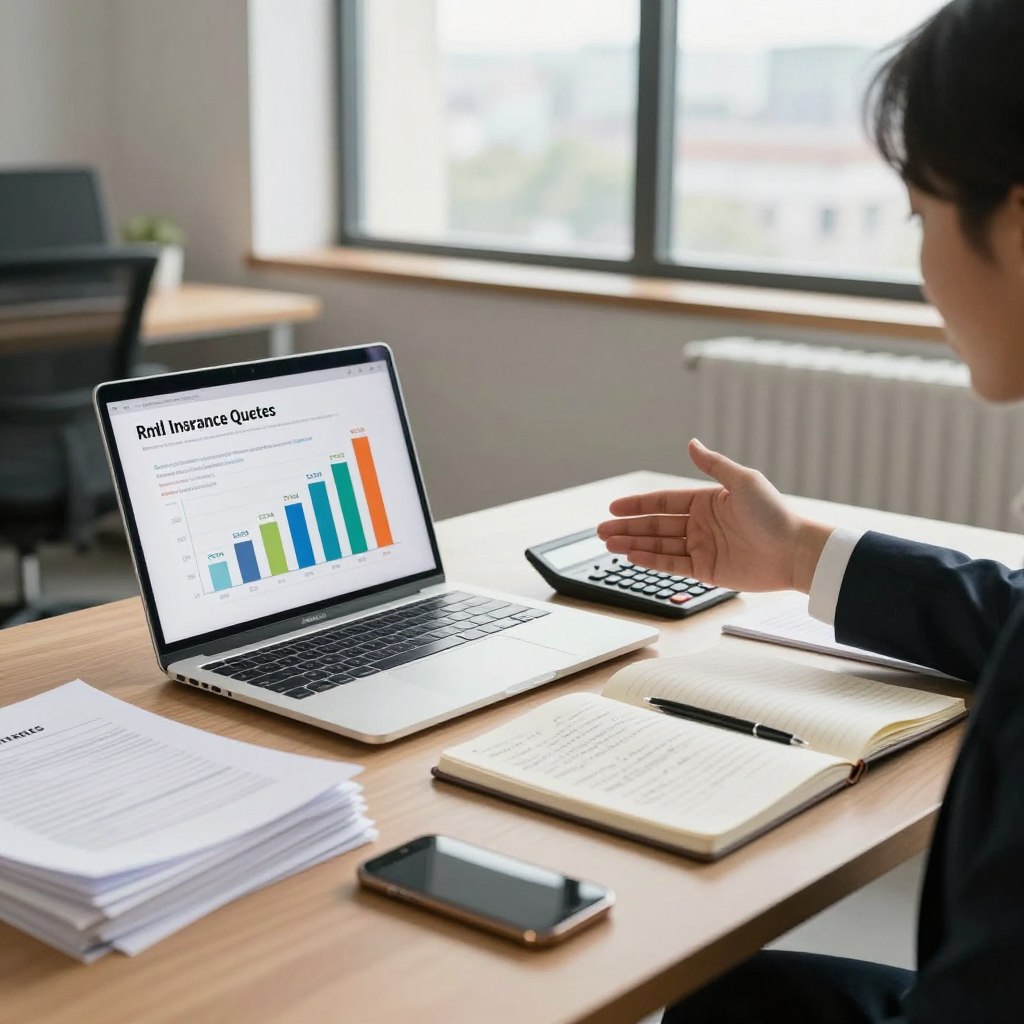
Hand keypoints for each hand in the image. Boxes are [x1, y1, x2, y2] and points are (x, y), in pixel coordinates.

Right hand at [596, 439, 833, 592]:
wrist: (795, 551)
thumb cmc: (775, 514)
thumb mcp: (743, 481)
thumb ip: (713, 464)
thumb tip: (691, 443)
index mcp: (707, 501)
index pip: (663, 501)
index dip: (638, 504)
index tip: (614, 507)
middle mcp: (702, 524)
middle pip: (656, 525)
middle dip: (627, 527)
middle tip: (601, 530)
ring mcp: (703, 548)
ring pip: (659, 545)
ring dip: (633, 543)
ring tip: (609, 543)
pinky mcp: (707, 571)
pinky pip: (673, 565)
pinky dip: (651, 561)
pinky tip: (632, 556)